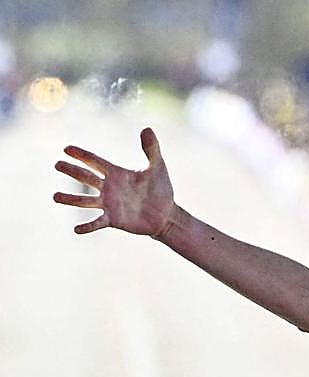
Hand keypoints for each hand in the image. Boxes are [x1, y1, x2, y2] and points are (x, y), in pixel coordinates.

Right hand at [52, 127, 176, 237]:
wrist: (166, 214)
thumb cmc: (160, 190)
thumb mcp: (158, 168)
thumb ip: (151, 149)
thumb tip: (147, 128)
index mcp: (116, 174)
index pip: (95, 161)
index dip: (81, 155)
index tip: (67, 149)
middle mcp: (109, 188)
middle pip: (86, 177)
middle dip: (71, 171)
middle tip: (57, 165)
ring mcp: (109, 204)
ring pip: (85, 201)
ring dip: (70, 199)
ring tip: (55, 197)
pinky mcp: (114, 220)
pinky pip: (97, 222)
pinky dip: (87, 226)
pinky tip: (76, 229)